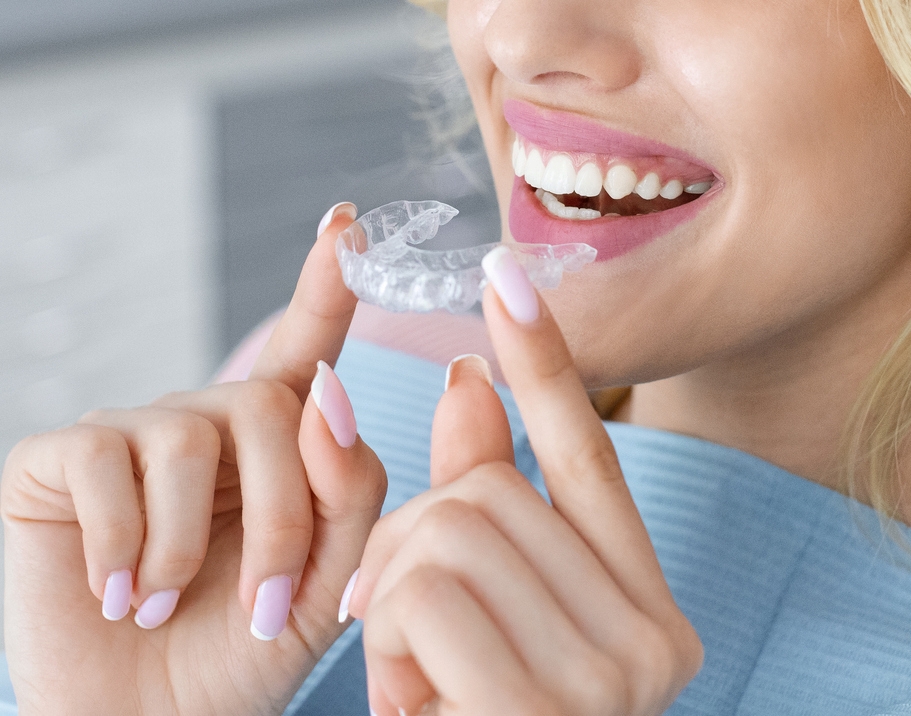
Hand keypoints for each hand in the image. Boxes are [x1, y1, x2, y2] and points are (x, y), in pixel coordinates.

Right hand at [1, 203, 386, 714]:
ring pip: (192, 435)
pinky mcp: (60, 458)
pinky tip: (118, 590)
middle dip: (283, 516)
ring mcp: (132, 432)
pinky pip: (107, 463)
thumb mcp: (328, 579)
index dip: (327, 285)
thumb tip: (327, 393)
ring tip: (173, 603)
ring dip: (196, 544)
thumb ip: (350, 489)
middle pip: (271, 408)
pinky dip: (124, 543)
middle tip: (269, 609)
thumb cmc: (242, 649)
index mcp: (276, 444)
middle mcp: (207, 421)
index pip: (307, 349)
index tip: (347, 221)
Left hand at [348, 248, 702, 714]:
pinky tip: (416, 700)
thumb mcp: (473, 615)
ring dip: (396, 597)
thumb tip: (463, 379)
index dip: (544, 360)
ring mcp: (613, 677)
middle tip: (413, 631)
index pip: (590, 454)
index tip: (506, 275)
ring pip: (447, 527)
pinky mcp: (548, 706)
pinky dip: (390, 640)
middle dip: (414, 541)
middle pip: (488, 490)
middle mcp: (654, 639)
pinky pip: (424, 589)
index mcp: (645, 611)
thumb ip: (478, 501)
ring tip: (420, 678)